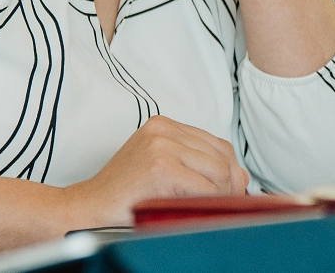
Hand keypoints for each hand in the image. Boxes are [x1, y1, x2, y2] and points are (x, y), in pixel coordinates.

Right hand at [61, 116, 249, 227]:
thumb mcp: (165, 170)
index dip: (229, 172)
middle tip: (220, 206)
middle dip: (230, 185)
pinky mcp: (161, 167)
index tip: (226, 193)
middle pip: (223, 156)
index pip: (218, 144)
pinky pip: (207, 188)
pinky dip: (207, 203)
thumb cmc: (127, 193)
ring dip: (220, 196)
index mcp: (163, 125)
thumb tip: (242, 176)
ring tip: (204, 209)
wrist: (92, 206)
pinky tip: (190, 209)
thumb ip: (200, 166)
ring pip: (219, 171)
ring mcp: (161, 145)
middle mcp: (163, 129)